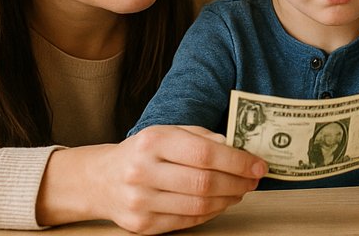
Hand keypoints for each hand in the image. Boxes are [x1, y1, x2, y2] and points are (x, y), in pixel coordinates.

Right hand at [37, 125, 266, 233]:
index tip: (258, 165)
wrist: (100, 180)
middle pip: (204, 183)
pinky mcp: (142, 225)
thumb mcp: (167, 133)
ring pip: (198, 206)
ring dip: (228, 200)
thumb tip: (237, 148)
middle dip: (238, 183)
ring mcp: (140, 202)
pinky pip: (187, 221)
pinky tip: (220, 203)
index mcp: (153, 142)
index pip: (205, 153)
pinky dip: (210, 213)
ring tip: (240, 191)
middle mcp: (143, 172)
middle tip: (254, 180)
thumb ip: (201, 137)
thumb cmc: (143, 152)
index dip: (238, 161)